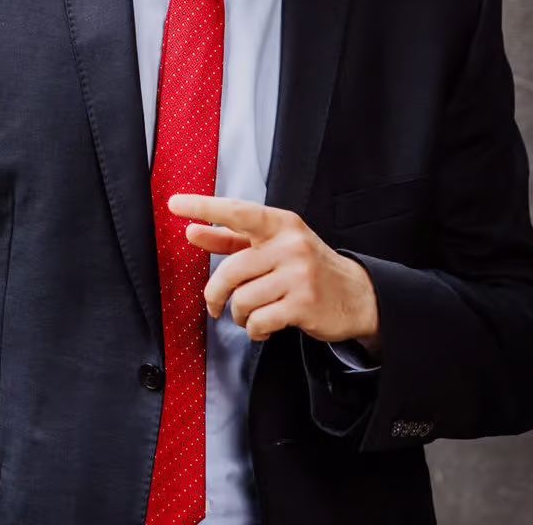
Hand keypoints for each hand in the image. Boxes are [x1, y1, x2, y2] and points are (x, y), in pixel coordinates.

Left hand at [169, 194, 381, 351]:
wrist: (357, 296)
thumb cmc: (306, 268)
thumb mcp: (273, 245)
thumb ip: (231, 238)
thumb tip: (191, 231)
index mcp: (281, 224)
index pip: (238, 212)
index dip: (205, 206)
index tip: (175, 203)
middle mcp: (291, 245)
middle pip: (231, 270)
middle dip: (216, 294)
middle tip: (216, 305)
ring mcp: (299, 275)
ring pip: (242, 299)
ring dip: (239, 315)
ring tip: (252, 315)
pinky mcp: (304, 305)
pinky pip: (258, 321)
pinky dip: (254, 329)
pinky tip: (264, 327)